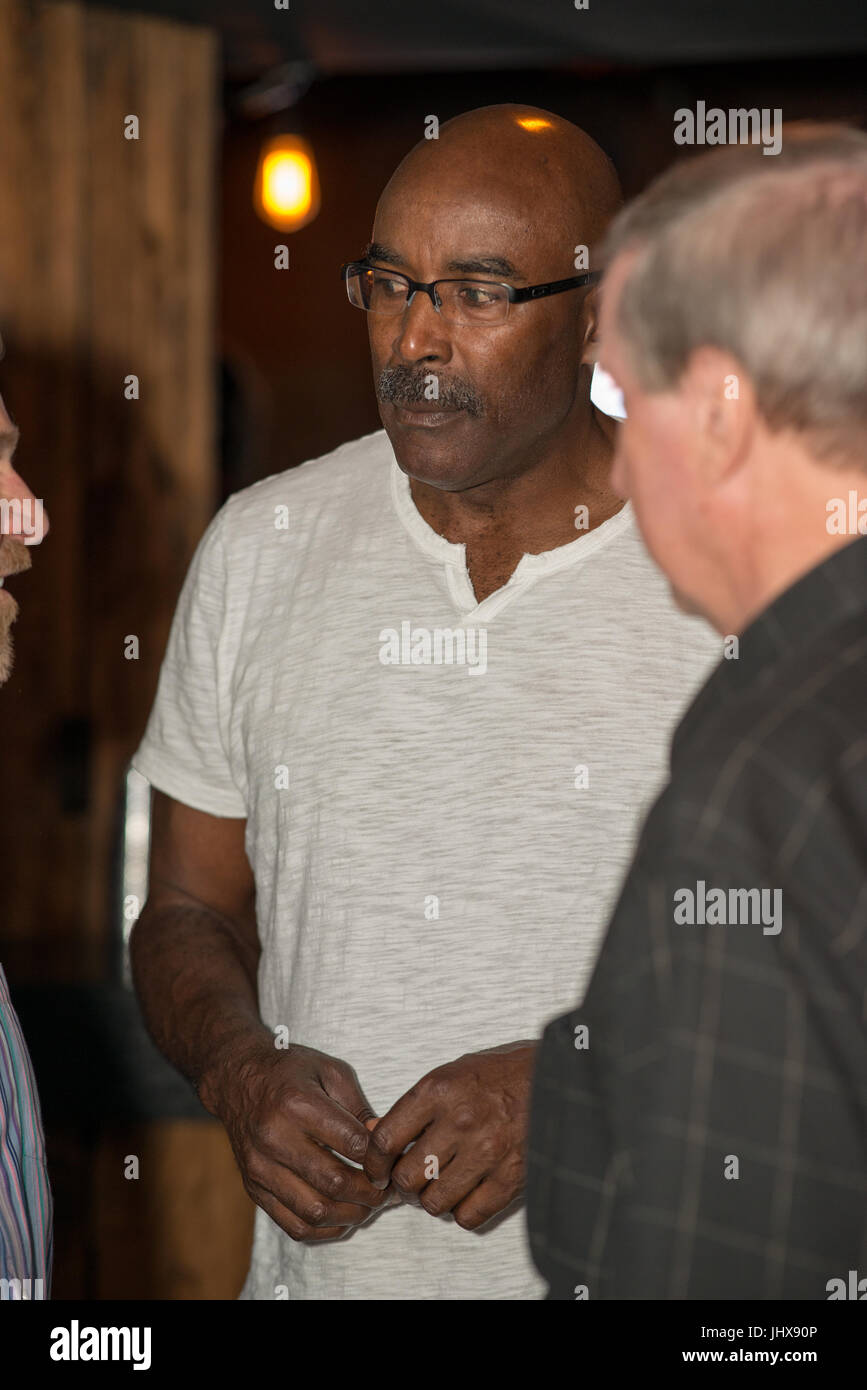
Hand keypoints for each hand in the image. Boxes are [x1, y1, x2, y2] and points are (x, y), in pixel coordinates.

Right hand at [201, 1036, 393, 1241]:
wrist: (236, 1079)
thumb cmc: (290, 1071)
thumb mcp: (330, 1071)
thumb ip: (359, 1107)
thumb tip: (383, 1141)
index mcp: (298, 1104)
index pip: (352, 1144)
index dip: (380, 1158)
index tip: (391, 1161)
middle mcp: (274, 1138)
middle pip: (335, 1183)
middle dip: (371, 1192)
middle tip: (387, 1190)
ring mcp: (260, 1167)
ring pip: (315, 1211)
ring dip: (351, 1215)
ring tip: (368, 1205)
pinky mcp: (253, 1187)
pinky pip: (293, 1225)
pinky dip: (324, 1229)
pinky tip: (342, 1216)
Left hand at [363, 1041, 537, 1229]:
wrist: (557, 1077)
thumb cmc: (502, 1073)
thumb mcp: (451, 1074)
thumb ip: (412, 1106)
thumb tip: (373, 1135)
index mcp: (440, 1090)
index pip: (385, 1140)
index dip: (374, 1163)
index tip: (377, 1170)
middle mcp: (460, 1120)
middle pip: (406, 1177)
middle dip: (403, 1184)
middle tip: (411, 1178)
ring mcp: (487, 1151)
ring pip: (434, 1202)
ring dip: (431, 1200)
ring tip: (440, 1186)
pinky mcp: (512, 1177)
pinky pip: (468, 1216)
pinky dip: (462, 1212)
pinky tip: (467, 1194)